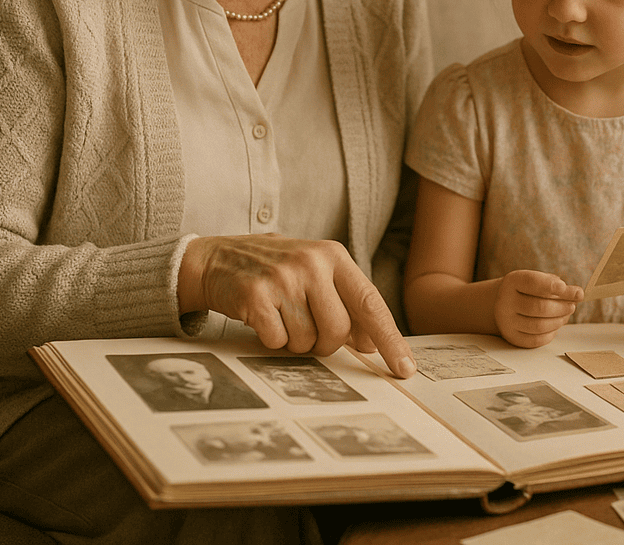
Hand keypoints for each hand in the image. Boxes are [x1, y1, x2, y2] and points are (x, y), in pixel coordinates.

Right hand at [179, 234, 415, 377]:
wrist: (219, 258)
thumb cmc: (277, 270)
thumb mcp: (316, 274)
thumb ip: (346, 302)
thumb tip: (373, 343)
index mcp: (333, 255)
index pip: (370, 303)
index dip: (389, 338)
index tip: (404, 367)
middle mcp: (312, 262)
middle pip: (338, 330)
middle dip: (324, 343)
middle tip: (306, 329)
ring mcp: (283, 277)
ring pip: (307, 340)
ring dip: (295, 341)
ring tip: (282, 316)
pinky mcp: (256, 295)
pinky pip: (277, 342)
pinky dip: (272, 340)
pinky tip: (263, 317)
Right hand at [493, 269, 582, 347]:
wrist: (504, 304)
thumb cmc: (526, 290)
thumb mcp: (536, 280)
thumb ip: (555, 284)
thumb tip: (577, 294)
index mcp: (512, 282)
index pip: (532, 282)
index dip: (551, 285)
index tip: (569, 289)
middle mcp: (505, 301)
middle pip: (539, 307)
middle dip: (561, 307)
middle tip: (573, 305)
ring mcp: (507, 321)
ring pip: (539, 326)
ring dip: (559, 320)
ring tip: (566, 314)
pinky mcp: (513, 337)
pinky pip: (536, 340)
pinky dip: (551, 333)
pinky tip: (555, 325)